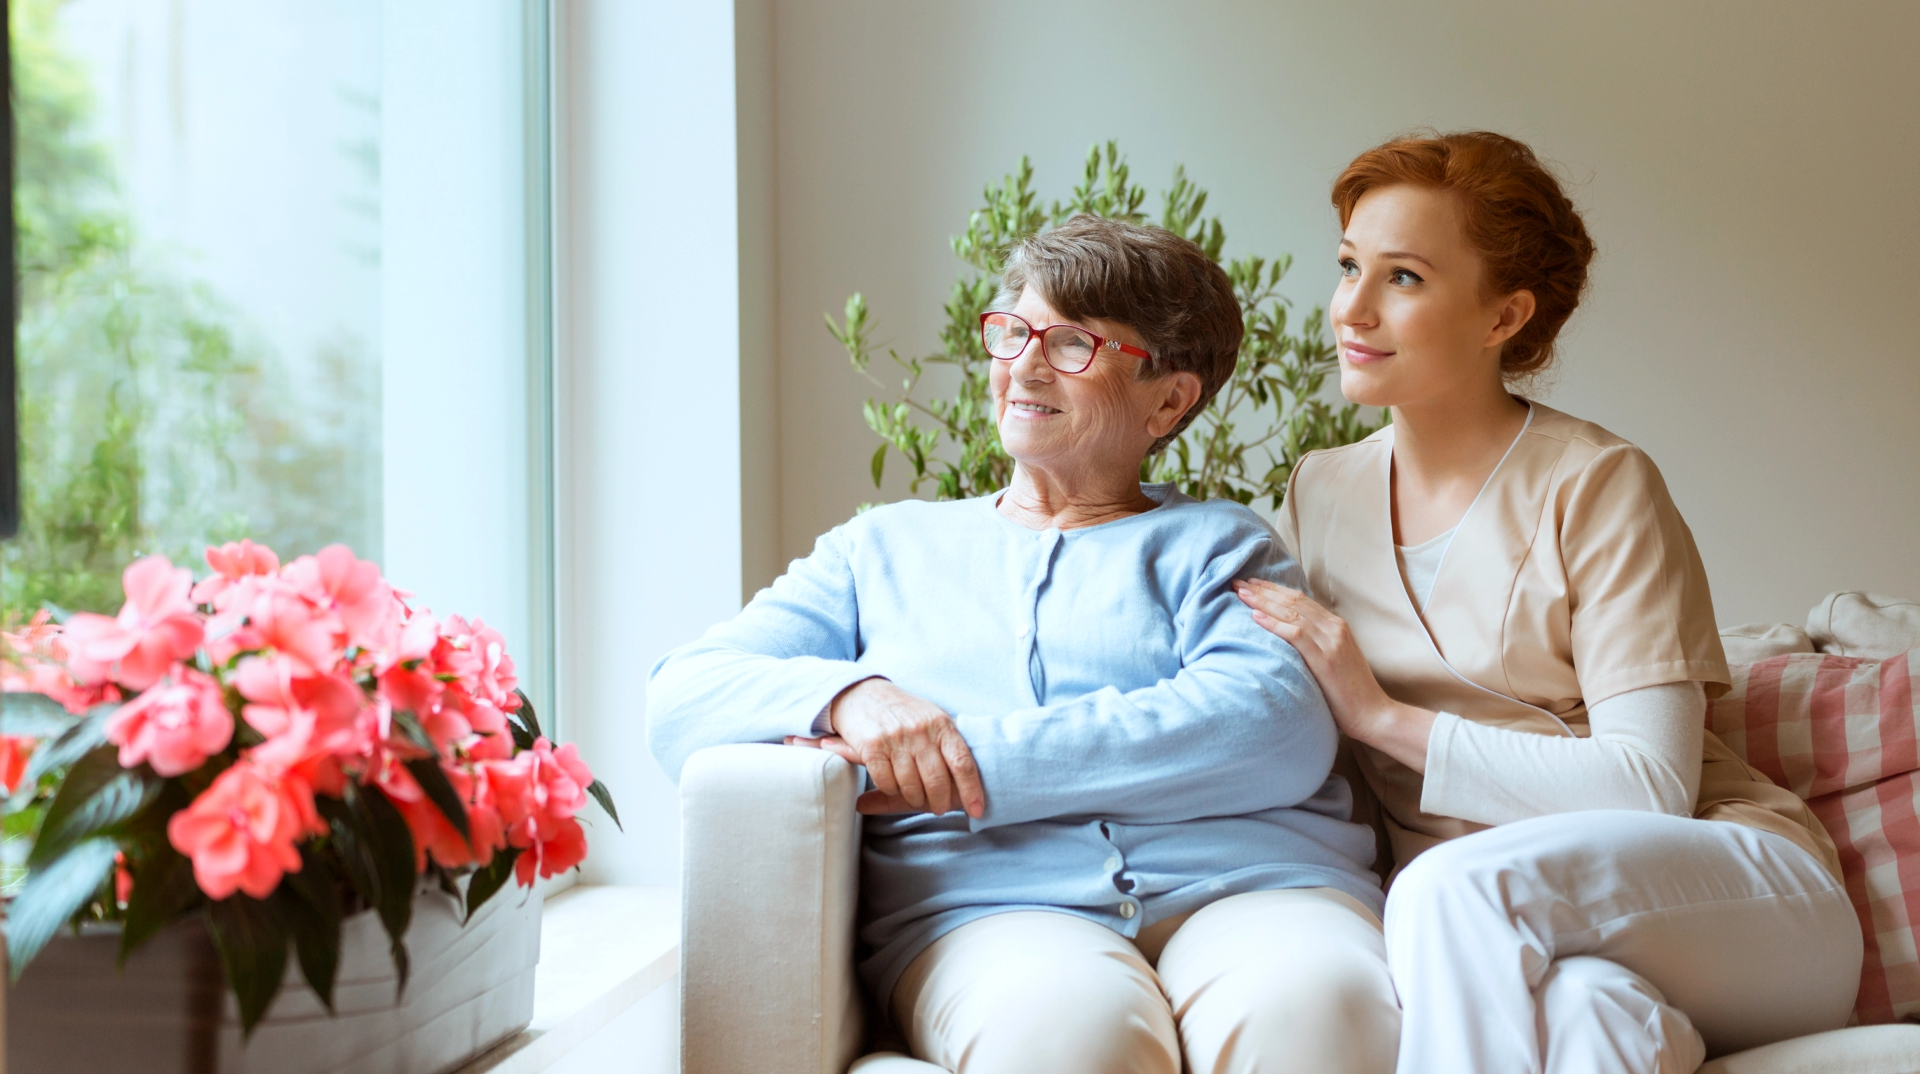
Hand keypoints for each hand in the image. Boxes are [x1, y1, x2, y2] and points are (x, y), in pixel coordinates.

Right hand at [784, 678, 984, 816]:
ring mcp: (895, 739)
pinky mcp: (872, 747)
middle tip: (940, 809)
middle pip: (937, 780)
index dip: (971, 790)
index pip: (962, 762)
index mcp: (941, 724)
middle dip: (940, 802)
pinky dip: (891, 790)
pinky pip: (886, 783)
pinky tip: (893, 785)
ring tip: (916, 798)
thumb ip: (948, 741)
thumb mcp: (931, 718)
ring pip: (911, 786)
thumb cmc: (903, 712)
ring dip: (915, 799)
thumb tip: (972, 777)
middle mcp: (920, 731)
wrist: (862, 693)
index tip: (977, 810)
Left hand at [1232, 579, 1433, 771]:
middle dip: (1263, 590)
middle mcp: (1334, 627)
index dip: (1274, 589)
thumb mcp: (1335, 658)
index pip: (1300, 599)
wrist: (1373, 713)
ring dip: (1263, 601)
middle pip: (1293, 601)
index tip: (1252, 583)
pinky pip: (1296, 634)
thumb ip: (1317, 643)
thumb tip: (1289, 636)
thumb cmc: (1350, 691)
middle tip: (1238, 582)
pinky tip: (1256, 617)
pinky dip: (1274, 624)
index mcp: (1336, 625)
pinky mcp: (1325, 659)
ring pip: (1292, 612)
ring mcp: (1331, 642)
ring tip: (1241, 593)